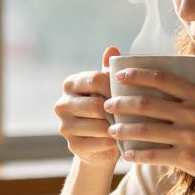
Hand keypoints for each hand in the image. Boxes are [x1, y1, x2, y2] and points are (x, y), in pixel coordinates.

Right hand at [55, 46, 121, 169]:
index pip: (96, 79)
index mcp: (71, 84)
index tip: (130, 92)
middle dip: (116, 110)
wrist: (101, 144)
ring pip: (98, 125)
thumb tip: (112, 49)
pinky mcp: (72, 145)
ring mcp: (65, 126)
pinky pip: (99, 142)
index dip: (115, 87)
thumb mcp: (108, 89)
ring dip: (116, 127)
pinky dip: (113, 142)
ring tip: (129, 127)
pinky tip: (120, 140)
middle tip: (132, 114)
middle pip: (96, 104)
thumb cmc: (108, 110)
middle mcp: (62, 104)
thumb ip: (109, 71)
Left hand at [102, 66, 194, 194]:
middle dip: (121, 102)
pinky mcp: (187, 159)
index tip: (119, 75)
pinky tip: (126, 154)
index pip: (162, 78)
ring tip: (111, 129)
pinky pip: (154, 155)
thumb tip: (160, 92)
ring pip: (145, 129)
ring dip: (123, 129)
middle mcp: (193, 112)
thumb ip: (192, 100)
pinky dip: (136, 155)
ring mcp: (190, 136)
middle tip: (108, 104)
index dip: (137, 74)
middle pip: (147, 103)